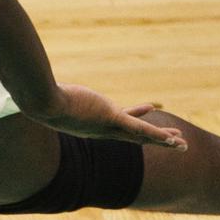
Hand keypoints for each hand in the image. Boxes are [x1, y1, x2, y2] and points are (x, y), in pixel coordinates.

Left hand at [30, 84, 186, 150]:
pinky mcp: (112, 118)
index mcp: (89, 125)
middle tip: (173, 141)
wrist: (41, 102)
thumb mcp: (50, 92)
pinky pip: (141, 129)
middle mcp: (100, 130)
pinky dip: (158, 135)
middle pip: (134, 136)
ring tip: (182, 144)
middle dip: (154, 138)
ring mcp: (107, 126)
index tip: (147, 113)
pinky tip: (174, 140)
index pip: (116, 127)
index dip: (134, 124)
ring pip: (142, 135)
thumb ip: (51, 86)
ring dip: (163, 140)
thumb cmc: (40, 96)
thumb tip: (38, 76)